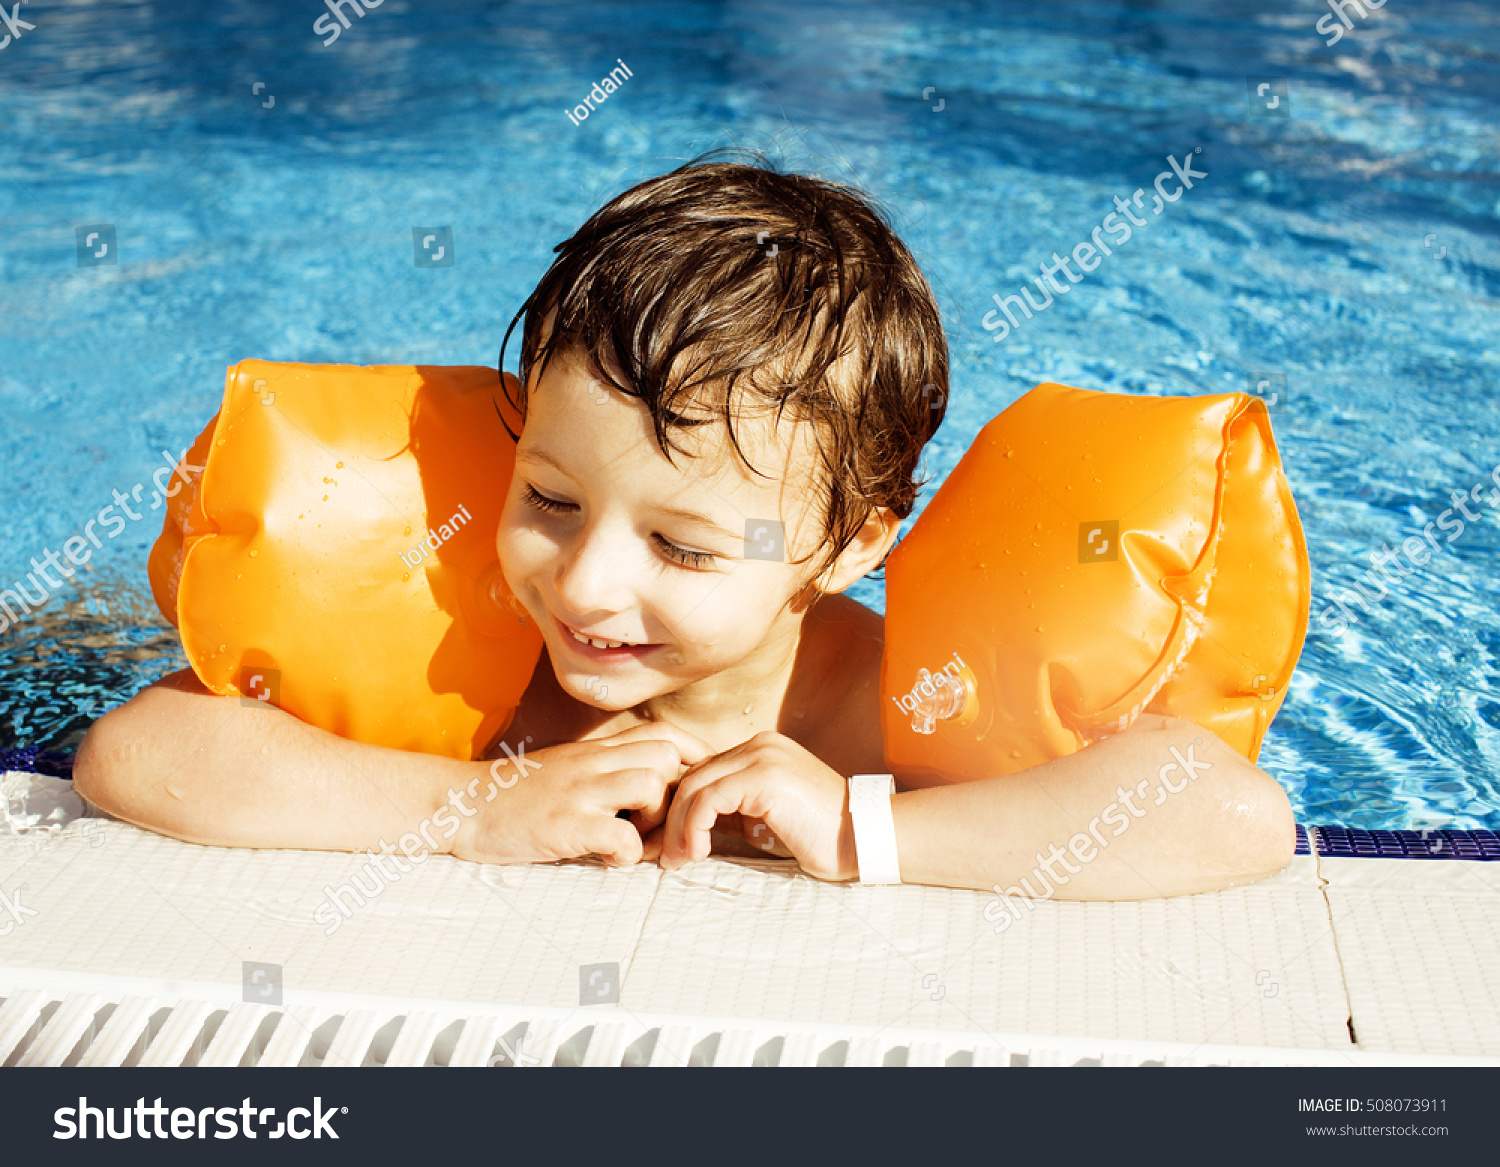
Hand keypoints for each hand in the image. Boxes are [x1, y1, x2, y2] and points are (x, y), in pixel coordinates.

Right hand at [450, 721, 712, 866]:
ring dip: (654, 821)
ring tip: (633, 841)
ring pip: (651, 785)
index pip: (664, 733)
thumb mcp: (567, 768)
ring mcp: (578, 791)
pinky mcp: (564, 824)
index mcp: (595, 751)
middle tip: (654, 826)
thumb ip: (605, 771)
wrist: (461, 804)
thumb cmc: (516, 795)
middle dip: (673, 795)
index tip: (692, 786)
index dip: (692, 756)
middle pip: (667, 756)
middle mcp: (591, 763)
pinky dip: (626, 853)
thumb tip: (651, 788)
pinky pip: (621, 833)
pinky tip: (608, 858)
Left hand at [654, 731, 857, 881]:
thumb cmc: (819, 837)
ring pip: (694, 786)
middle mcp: (758, 745)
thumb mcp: (763, 821)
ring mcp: (762, 756)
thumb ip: (729, 814)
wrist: (866, 839)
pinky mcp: (764, 776)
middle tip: (658, 856)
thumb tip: (683, 830)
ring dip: (677, 828)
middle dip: (667, 818)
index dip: (674, 808)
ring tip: (675, 860)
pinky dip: (693, 828)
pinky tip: (697, 853)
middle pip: (690, 776)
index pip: (699, 772)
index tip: (661, 844)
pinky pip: (709, 799)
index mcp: (758, 750)